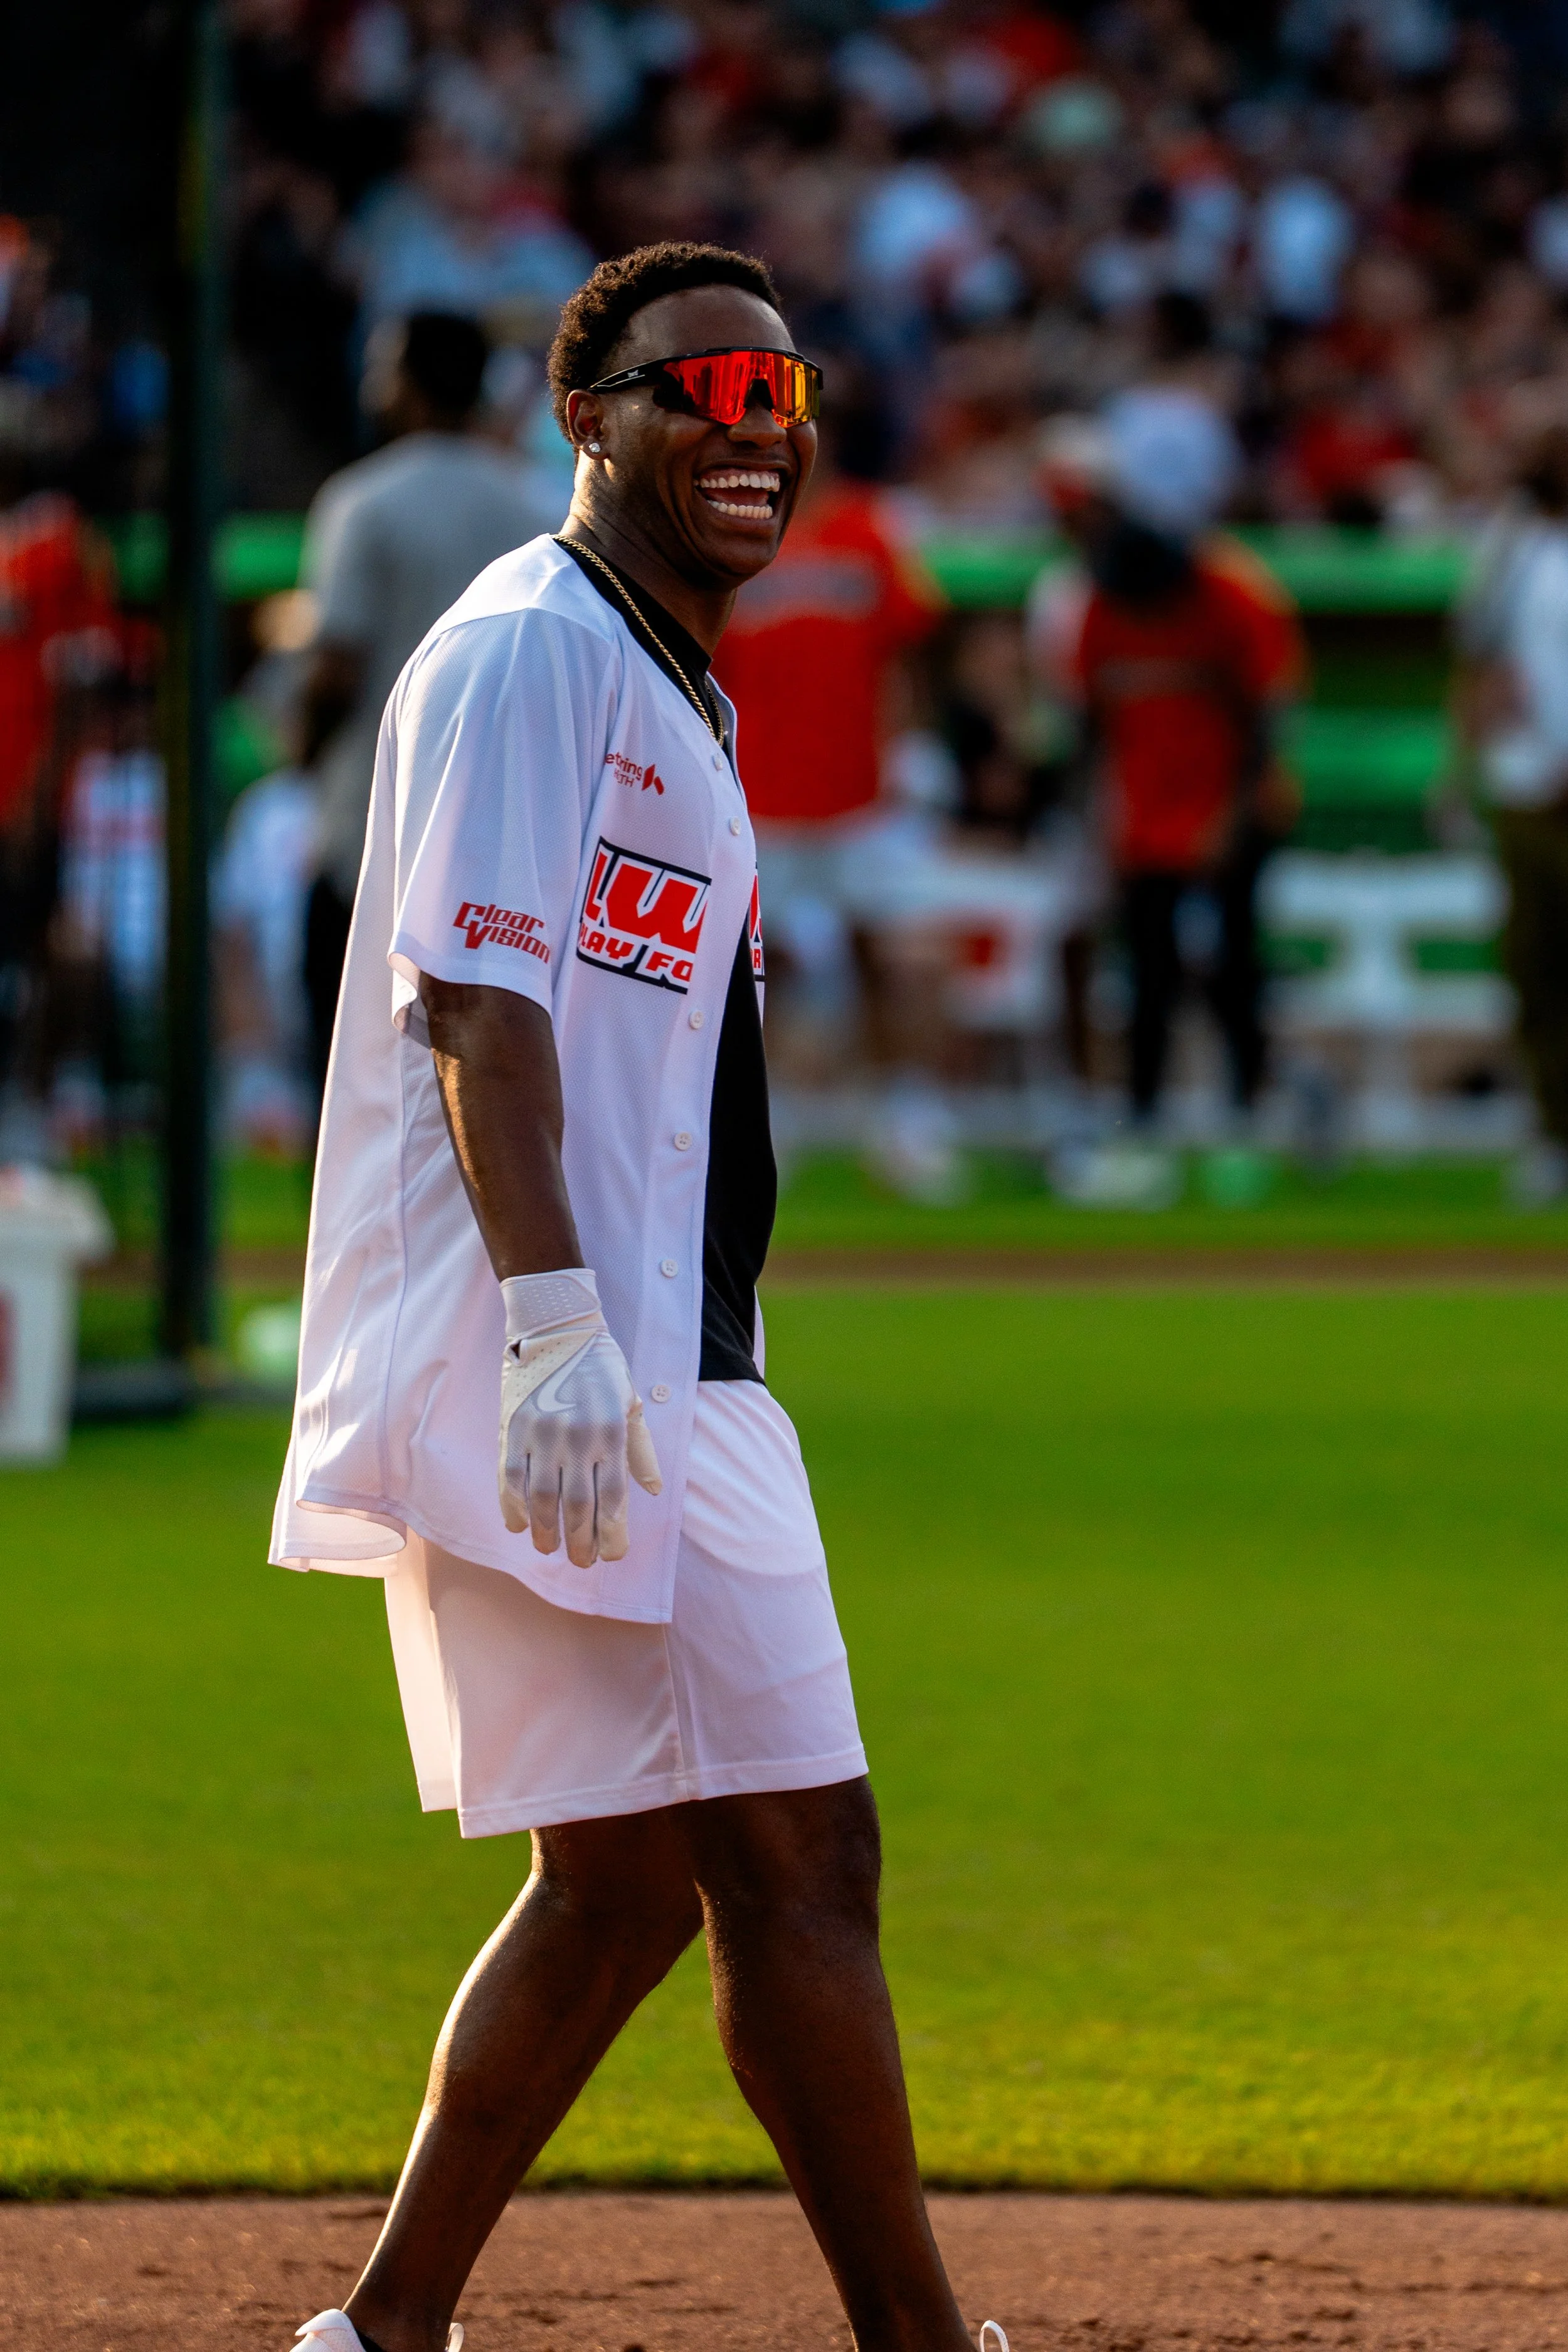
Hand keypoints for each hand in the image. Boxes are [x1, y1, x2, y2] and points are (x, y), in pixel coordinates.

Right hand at [497, 1268, 661, 1566]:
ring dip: (546, 1533)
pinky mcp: (513, 1429)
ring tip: (550, 1549)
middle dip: (580, 1543)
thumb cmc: (601, 1368)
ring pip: (542, 1500)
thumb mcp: (632, 1403)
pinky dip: (513, 1507)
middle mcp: (578, 1438)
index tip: (611, 1557)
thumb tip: (653, 1492)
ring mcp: (542, 1435)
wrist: (557, 1328)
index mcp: (612, 1433)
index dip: (611, 1535)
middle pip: (578, 1507)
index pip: (613, 1499)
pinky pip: (510, 1479)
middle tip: (582, 1563)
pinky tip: (520, 1526)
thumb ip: (641, 1450)